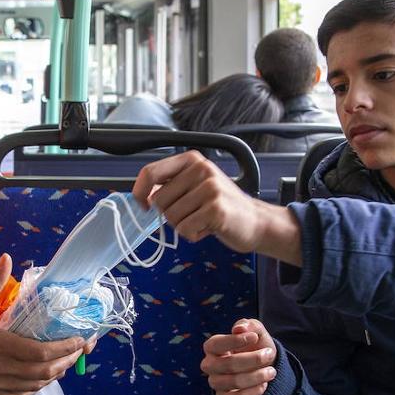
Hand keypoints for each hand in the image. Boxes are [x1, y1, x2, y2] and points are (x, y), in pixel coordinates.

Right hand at [0, 254, 84, 394]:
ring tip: (66, 362)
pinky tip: (42, 378)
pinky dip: (36, 388)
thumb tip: (7, 257)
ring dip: (55, 375)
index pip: (40, 352)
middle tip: (79, 350)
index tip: (79, 339)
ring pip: (35, 385)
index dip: (64, 348)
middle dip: (66, 361)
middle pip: (43, 371)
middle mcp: (0, 367)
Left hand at [132, 151, 302, 263]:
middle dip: (170, 214)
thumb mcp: (195, 186)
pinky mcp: (216, 208)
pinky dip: (193, 234)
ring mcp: (210, 188)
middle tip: (192, 213)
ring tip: (203, 220)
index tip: (144, 205)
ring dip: (183, 226)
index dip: (139, 192)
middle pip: (159, 200)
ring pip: (171, 217)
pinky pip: (185, 229)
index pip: (150, 172)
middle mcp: (201, 169)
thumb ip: (170, 184)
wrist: (255, 221)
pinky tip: (209, 228)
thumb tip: (142, 194)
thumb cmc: (221, 205)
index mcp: (192, 160)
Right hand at [201, 319, 277, 394]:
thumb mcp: (255, 330)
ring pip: (234, 382)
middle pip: (228, 364)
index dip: (235, 340)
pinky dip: (253, 392)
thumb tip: (239, 328)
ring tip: (272, 371)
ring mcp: (215, 383)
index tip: (254, 337)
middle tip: (270, 354)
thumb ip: (248, 325)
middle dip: (253, 359)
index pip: (216, 344)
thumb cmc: (255, 345)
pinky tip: (264, 384)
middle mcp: (210, 365)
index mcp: (212, 347)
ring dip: (257, 376)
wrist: (263, 366)